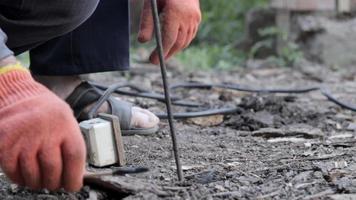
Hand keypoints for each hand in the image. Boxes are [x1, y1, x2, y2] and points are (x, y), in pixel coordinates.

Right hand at [0, 71, 85, 190]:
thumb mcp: (66, 119)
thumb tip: (77, 173)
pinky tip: (25, 174)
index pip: (75, 157)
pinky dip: (20, 179)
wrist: (17, 94)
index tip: (73, 185)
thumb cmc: (45, 110)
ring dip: (38, 183)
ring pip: (33, 175)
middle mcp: (45, 132)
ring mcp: (24, 139)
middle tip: (55, 183)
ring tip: (41, 179)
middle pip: (53, 170)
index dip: (75, 176)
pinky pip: (14, 172)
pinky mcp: (5, 146)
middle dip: (55, 182)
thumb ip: (71, 144)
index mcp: (65, 125)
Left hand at [138, 0, 201, 63]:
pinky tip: (174, 45)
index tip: (153, 61)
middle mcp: (187, 17)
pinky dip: (182, 42)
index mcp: (175, 12)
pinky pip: (190, 35)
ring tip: (163, 54)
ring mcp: (194, 18)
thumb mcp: (151, 4)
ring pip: (185, 40)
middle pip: (178, 43)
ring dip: (174, 50)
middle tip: (156, 60)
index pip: (169, 38)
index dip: (161, 52)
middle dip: (167, 53)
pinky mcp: (197, 18)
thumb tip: (142, 41)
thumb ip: (147, 22)